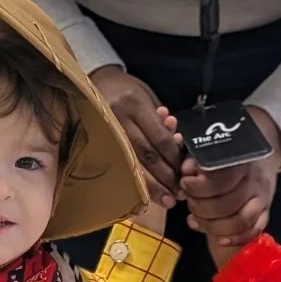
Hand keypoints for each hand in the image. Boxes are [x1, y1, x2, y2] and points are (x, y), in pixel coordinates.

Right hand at [91, 66, 182, 205]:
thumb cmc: (128, 92)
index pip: (159, 138)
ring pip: (132, 164)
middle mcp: (119, 118)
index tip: (184, 174)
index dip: (173, 158)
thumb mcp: (148, 98)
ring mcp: (106, 132)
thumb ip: (161, 123)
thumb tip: (178, 144)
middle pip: (146, 154)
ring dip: (151, 185)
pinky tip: (145, 194)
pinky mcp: (98, 142)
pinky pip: (119, 167)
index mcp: (136, 105)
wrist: (96, 82)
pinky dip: (134, 181)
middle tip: (178, 194)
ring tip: (166, 199)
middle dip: (165, 177)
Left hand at [181, 107, 280, 249]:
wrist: (260, 159)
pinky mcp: (266, 212)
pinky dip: (237, 238)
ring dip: (214, 226)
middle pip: (226, 204)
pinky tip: (220, 240)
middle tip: (190, 203)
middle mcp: (252, 181)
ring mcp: (261, 198)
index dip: (197, 187)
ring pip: (240, 220)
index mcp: (238, 162)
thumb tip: (185, 172)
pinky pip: (255, 230)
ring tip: (196, 220)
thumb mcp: (210, 151)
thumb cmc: (226, 158)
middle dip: (201, 208)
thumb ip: (195, 161)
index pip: (218, 180)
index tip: (185, 184)